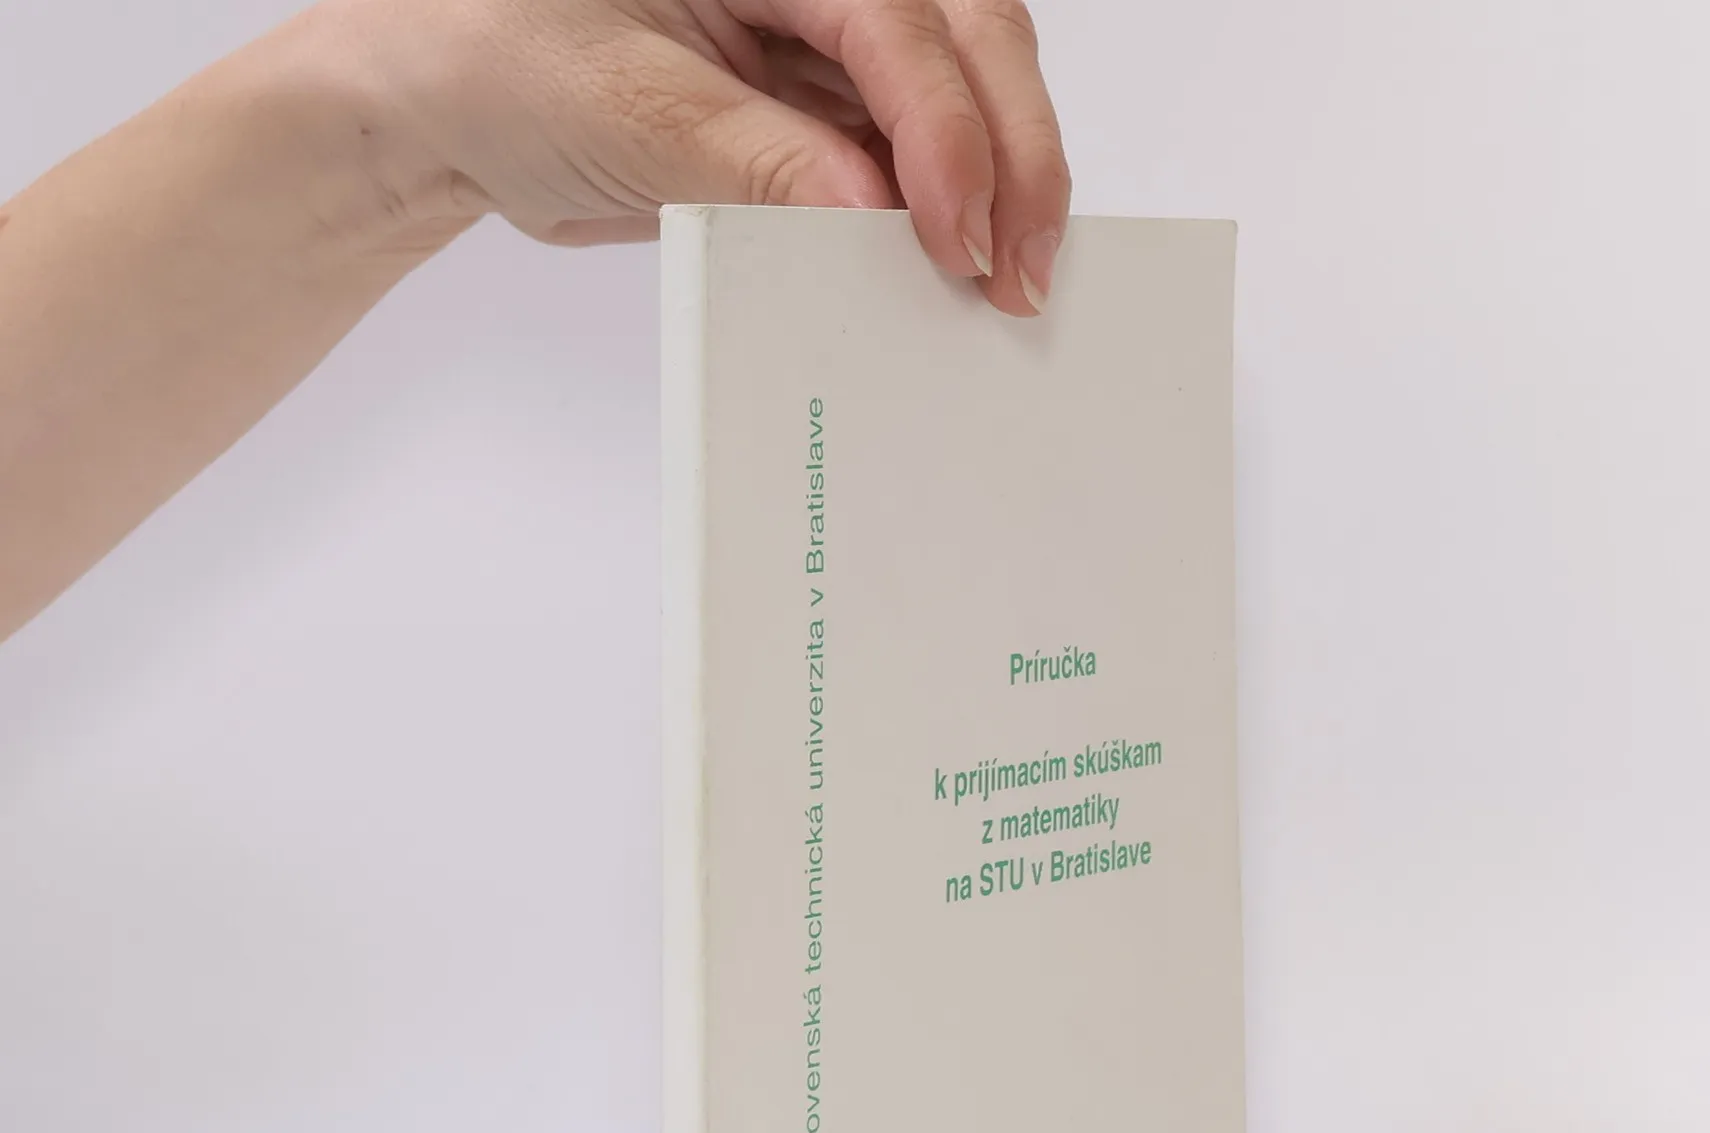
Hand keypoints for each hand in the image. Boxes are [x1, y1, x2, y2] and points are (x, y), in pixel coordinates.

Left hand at [327, 0, 1071, 315]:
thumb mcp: (628, 107)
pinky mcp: (813, 112)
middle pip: (967, 39)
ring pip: (957, 97)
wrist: (443, 108)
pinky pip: (905, 158)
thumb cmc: (497, 56)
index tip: (958, 234)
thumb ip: (757, 160)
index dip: (947, 129)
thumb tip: (869, 215)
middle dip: (1010, 152)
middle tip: (1019, 271)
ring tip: (1005, 284)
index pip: (898, 21)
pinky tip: (948, 272)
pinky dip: (936, 215)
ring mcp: (818, 42)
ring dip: (994, 186)